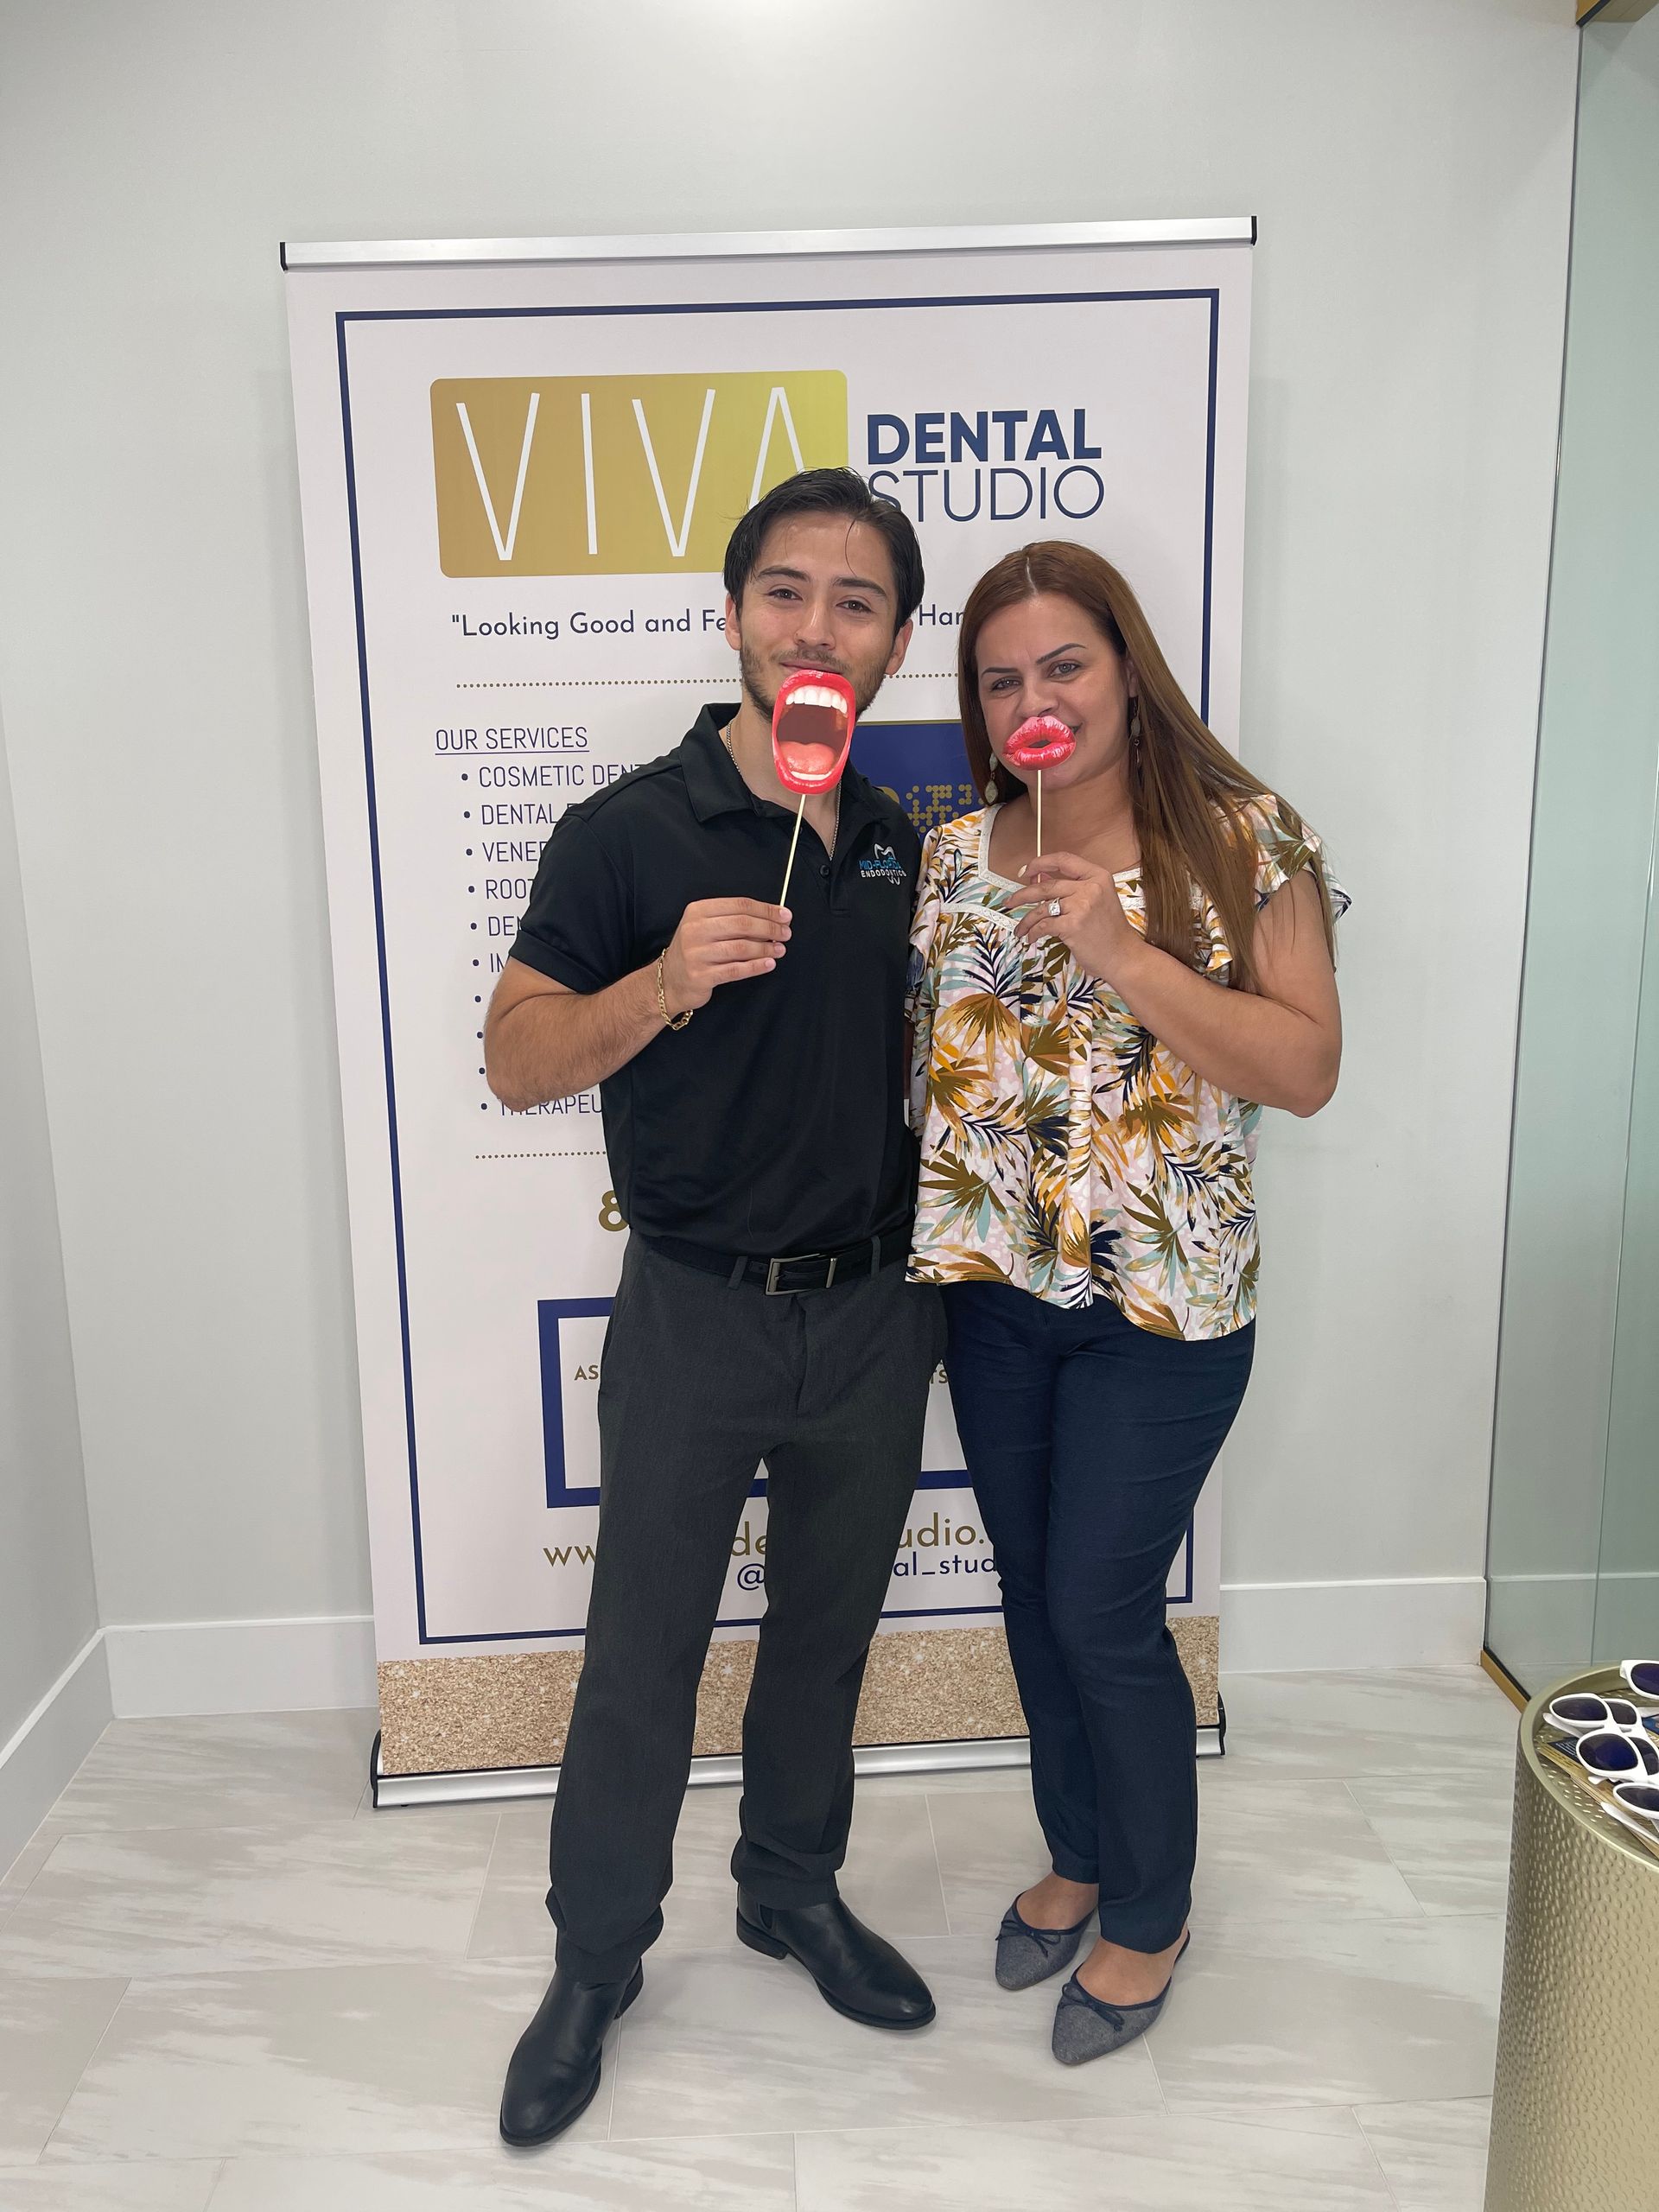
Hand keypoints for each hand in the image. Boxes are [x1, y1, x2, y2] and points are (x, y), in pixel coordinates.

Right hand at [660, 898, 789, 1012]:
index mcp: (698, 911)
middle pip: (742, 924)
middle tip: (786, 933)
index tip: (785, 916)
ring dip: (766, 948)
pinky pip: (736, 970)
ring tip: (780, 949)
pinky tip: (769, 964)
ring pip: (741, 947)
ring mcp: (696, 953)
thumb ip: (734, 920)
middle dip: (770, 928)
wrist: (670, 980)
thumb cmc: (696, 950)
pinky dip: (756, 966)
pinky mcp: (700, 975)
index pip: (739, 905)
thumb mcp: (707, 927)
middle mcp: (695, 929)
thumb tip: (773, 919)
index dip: (766, 910)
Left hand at [1009, 853, 1140, 985]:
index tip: (1026, 871)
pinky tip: (1031, 938)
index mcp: (1098, 876)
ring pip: (1041, 907)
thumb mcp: (1098, 899)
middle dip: (1023, 894)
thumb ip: (1074, 887)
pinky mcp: (1073, 925)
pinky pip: (1043, 925)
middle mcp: (1090, 887)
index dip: (1041, 863)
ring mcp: (1081, 906)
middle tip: (1010, 902)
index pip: (1064, 860)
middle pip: (1047, 885)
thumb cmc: (1109, 931)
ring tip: (1020, 928)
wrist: (1123, 956)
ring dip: (1026, 920)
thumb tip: (1039, 879)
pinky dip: (1033, 932)